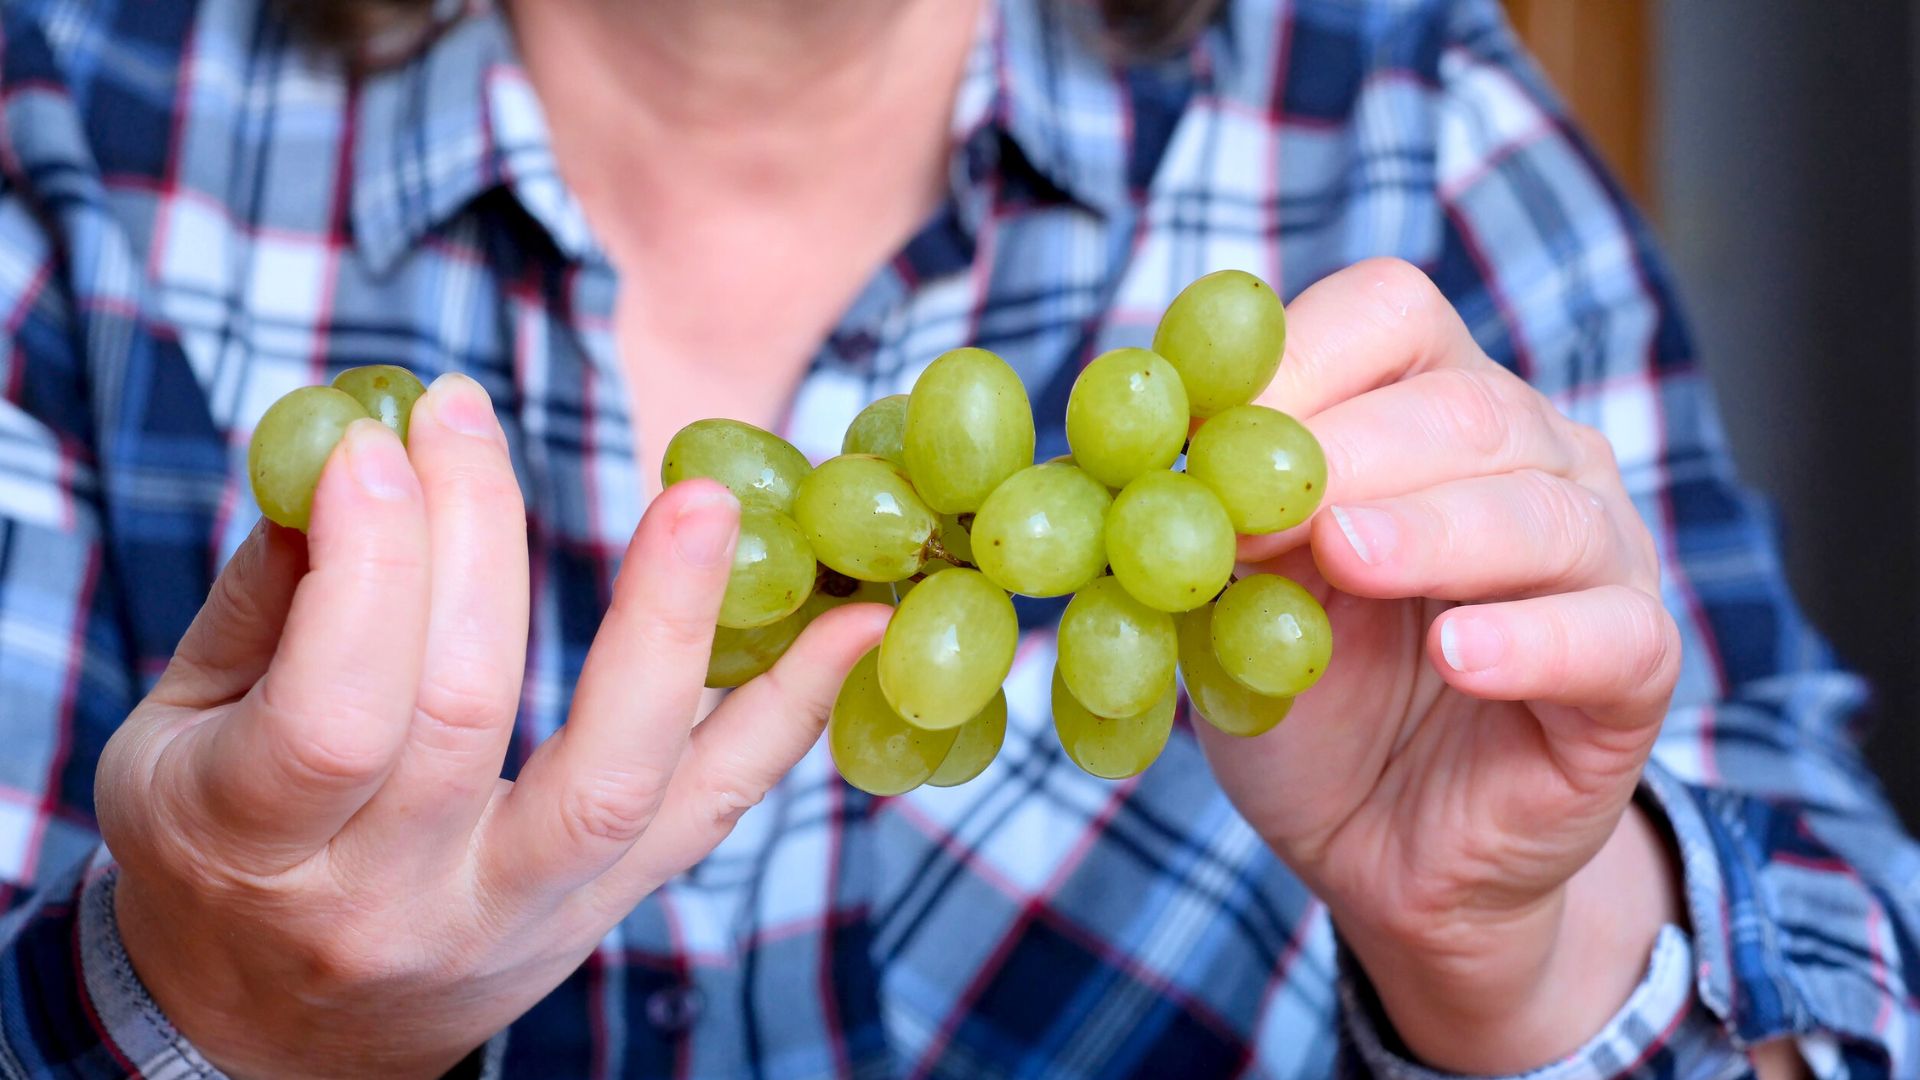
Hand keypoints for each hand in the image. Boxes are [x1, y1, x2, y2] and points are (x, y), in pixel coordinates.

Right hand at [98, 375, 886, 1078]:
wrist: (275, 1038)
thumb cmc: (215, 856)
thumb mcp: (181, 735)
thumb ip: (264, 601)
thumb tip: (350, 444)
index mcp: (253, 849)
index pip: (335, 709)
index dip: (371, 561)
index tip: (383, 434)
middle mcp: (393, 900)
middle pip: (467, 712)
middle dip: (477, 540)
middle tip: (470, 415)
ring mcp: (517, 917)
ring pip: (614, 777)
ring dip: (667, 626)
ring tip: (705, 501)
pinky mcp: (607, 911)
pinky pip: (712, 812)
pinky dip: (788, 713)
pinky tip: (851, 623)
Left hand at [1197, 260, 1684, 1071]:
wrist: (1383, 847)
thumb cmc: (1307, 697)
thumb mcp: (1236, 602)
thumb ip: (1211, 527)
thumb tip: (1150, 457)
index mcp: (1431, 405)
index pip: (1388, 316)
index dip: (1296, 361)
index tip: (1204, 436)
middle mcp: (1535, 455)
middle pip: (1467, 408)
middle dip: (1350, 454)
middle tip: (1262, 513)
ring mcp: (1601, 555)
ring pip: (1543, 511)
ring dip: (1433, 531)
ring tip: (1348, 559)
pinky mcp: (1634, 670)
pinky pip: (1608, 636)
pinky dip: (1531, 640)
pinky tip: (1458, 656)